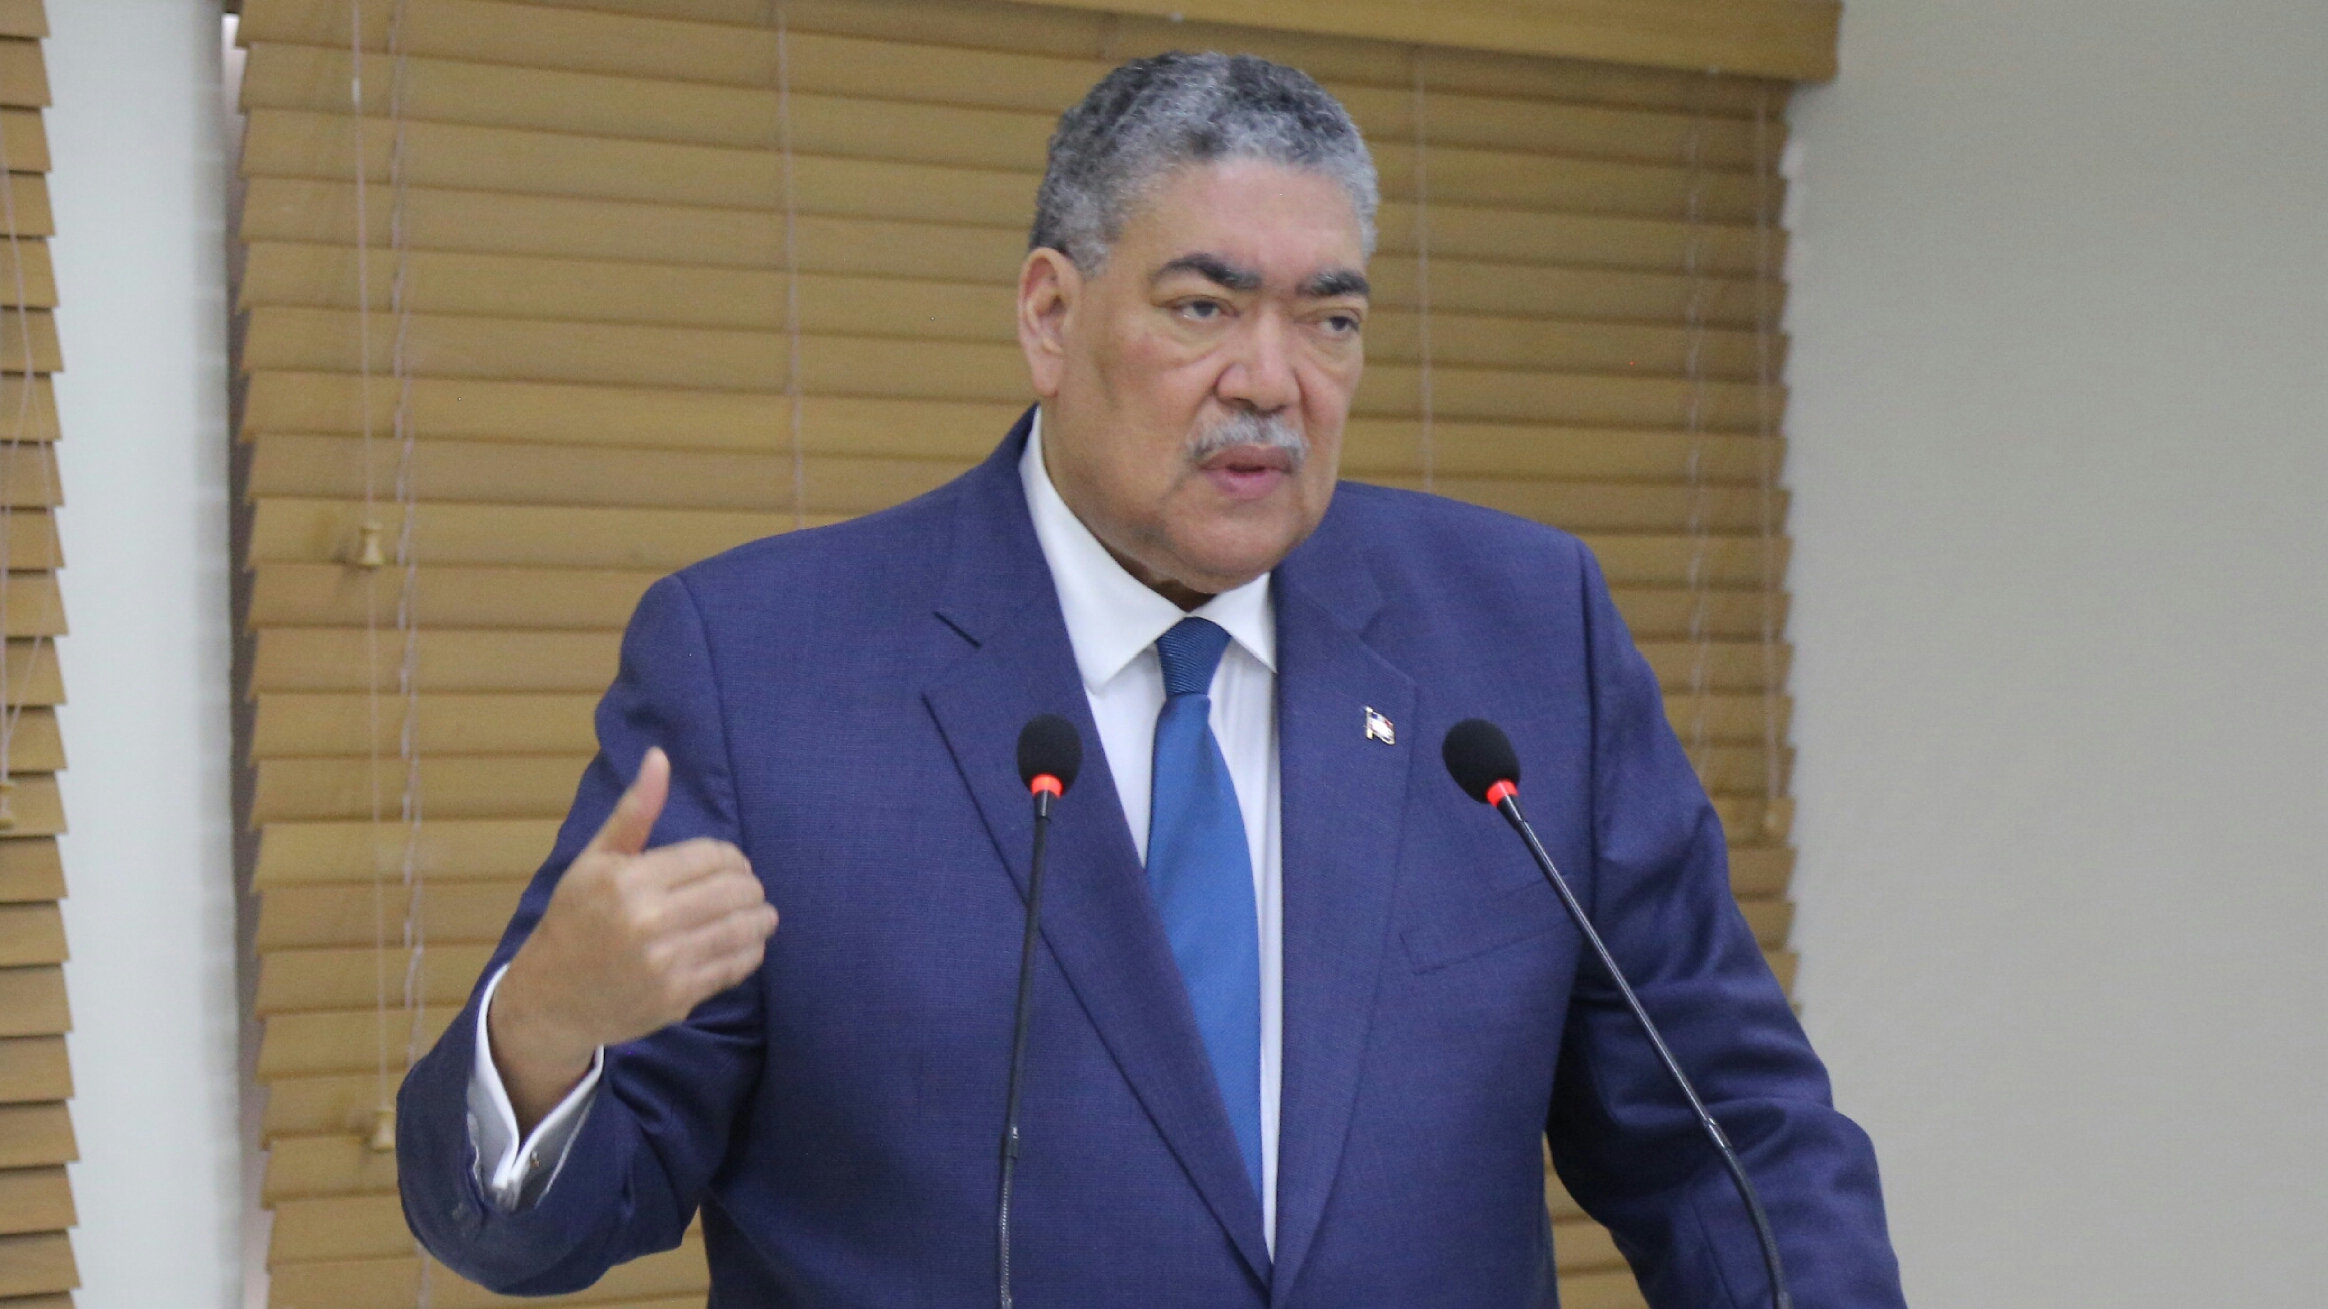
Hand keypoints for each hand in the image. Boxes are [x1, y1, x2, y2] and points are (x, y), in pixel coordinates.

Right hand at [487, 747, 777, 1130]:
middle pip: (736, 890)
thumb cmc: (574, 920)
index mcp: (630, 881)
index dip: (729, 857)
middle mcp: (649, 922)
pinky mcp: (679, 998)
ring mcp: (667, 964)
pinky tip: (746, 942)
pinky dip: (751, 950)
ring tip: (759, 913)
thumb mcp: (594, 860)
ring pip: (743, 928)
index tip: (726, 863)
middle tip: (746, 888)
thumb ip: (634, 811)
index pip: (714, 856)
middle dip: (749, 885)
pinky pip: (736, 966)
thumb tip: (660, 757)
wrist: (552, 998)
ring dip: (760, 917)